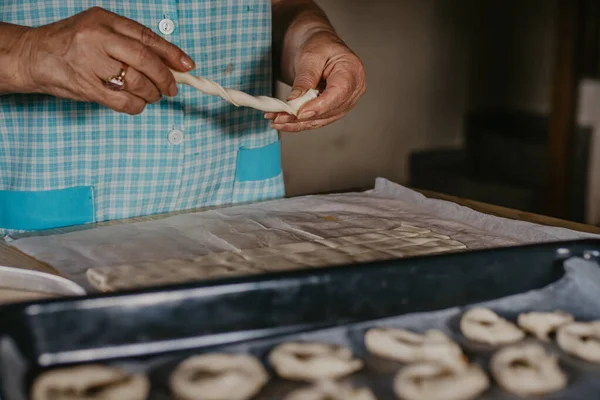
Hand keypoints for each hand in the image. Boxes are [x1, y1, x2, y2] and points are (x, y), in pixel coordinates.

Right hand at [15, 7, 194, 113]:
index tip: (187, 65)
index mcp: (104, 21)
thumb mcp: (99, 29)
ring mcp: (90, 63)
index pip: (146, 37)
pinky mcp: (86, 87)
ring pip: (135, 82)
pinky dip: (137, 106)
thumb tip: (169, 63)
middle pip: (143, 60)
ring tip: (153, 95)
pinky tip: (139, 104)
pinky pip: (122, 102)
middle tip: (172, 88)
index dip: (171, 53)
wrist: (34, 55)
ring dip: (151, 93)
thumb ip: (130, 42)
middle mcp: (97, 39)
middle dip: (164, 77)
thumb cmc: (72, 42)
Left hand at [266, 31, 365, 131]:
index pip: (338, 94)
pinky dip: (299, 123)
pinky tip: (283, 122)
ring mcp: (344, 102)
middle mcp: (352, 91)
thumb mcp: (310, 56)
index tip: (300, 113)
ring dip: (297, 124)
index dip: (319, 106)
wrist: (319, 46)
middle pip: (328, 111)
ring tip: (276, 121)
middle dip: (302, 118)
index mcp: (352, 72)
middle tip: (279, 118)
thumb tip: (295, 101)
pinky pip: (317, 120)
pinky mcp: (333, 109)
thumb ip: (305, 79)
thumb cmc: (319, 45)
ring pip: (321, 120)